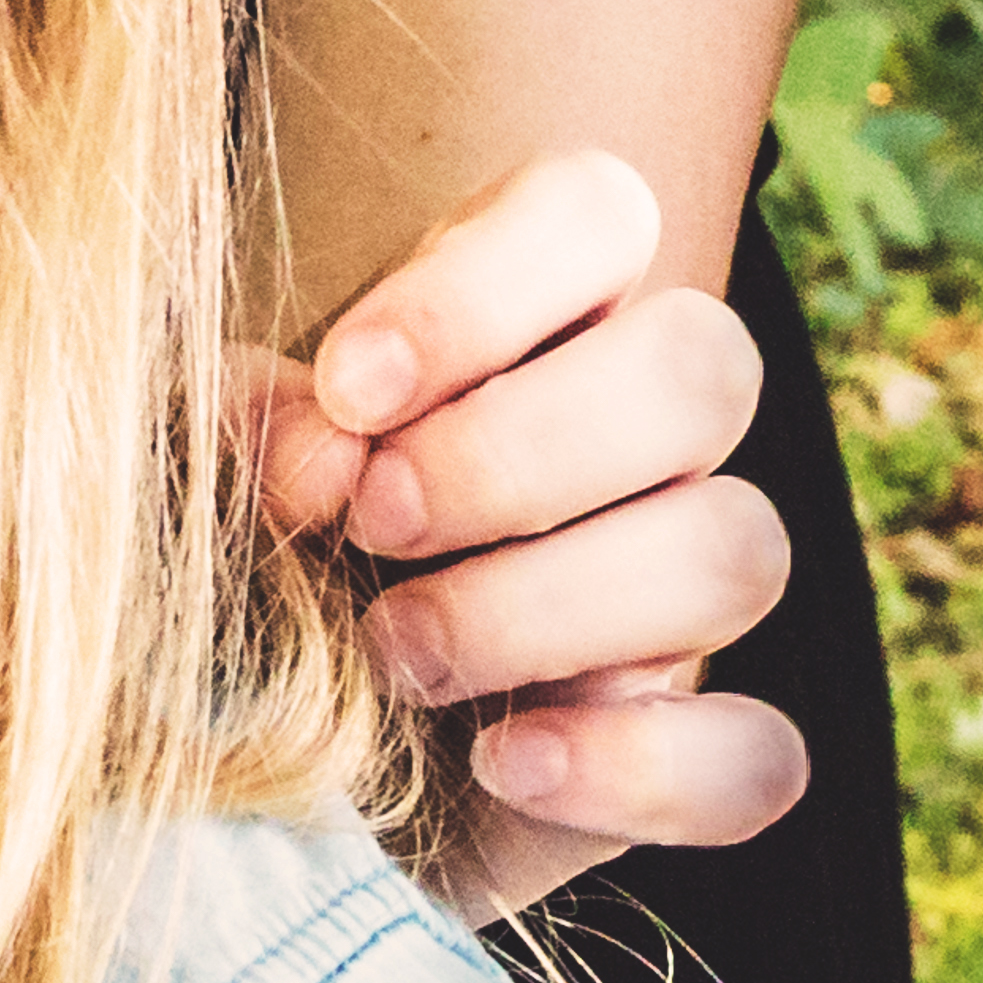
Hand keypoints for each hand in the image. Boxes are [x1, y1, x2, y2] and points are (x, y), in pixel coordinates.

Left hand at [242, 146, 808, 911]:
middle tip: (369, 522)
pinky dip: (633, 766)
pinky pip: (759, 755)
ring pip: (737, 549)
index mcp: (544, 320)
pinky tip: (503, 765)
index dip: (486, 288)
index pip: (599, 211)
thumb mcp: (223, 472)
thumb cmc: (258, 563)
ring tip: (395, 654)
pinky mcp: (698, 761)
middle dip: (522, 449)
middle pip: (701, 367)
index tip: (346, 389)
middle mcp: (644, 444)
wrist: (272, 771)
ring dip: (551, 605)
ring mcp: (684, 602)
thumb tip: (314, 442)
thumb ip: (255, 424)